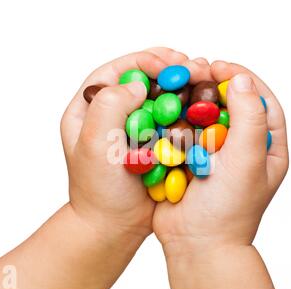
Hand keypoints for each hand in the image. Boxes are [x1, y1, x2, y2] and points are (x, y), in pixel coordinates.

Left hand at [61, 47, 195, 236]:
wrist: (114, 226)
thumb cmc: (98, 190)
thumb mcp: (94, 146)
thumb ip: (109, 108)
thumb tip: (139, 83)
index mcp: (88, 107)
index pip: (116, 71)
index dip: (144, 60)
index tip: (169, 62)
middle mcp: (111, 113)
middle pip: (141, 79)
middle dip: (168, 68)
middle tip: (191, 65)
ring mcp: (134, 128)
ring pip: (159, 96)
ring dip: (181, 86)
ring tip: (202, 78)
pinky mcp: (153, 142)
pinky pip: (171, 118)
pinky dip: (187, 109)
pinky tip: (202, 105)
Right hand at [152, 60, 288, 288]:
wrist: (196, 244)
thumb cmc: (228, 208)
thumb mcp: (247, 160)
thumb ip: (249, 117)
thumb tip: (240, 79)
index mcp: (266, 148)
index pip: (261, 102)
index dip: (242, 79)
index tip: (219, 66)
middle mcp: (242, 149)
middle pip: (231, 106)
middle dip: (213, 88)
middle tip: (194, 74)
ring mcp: (214, 155)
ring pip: (203, 117)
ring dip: (190, 104)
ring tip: (177, 92)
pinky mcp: (190, 161)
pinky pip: (184, 133)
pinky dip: (174, 122)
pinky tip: (164, 114)